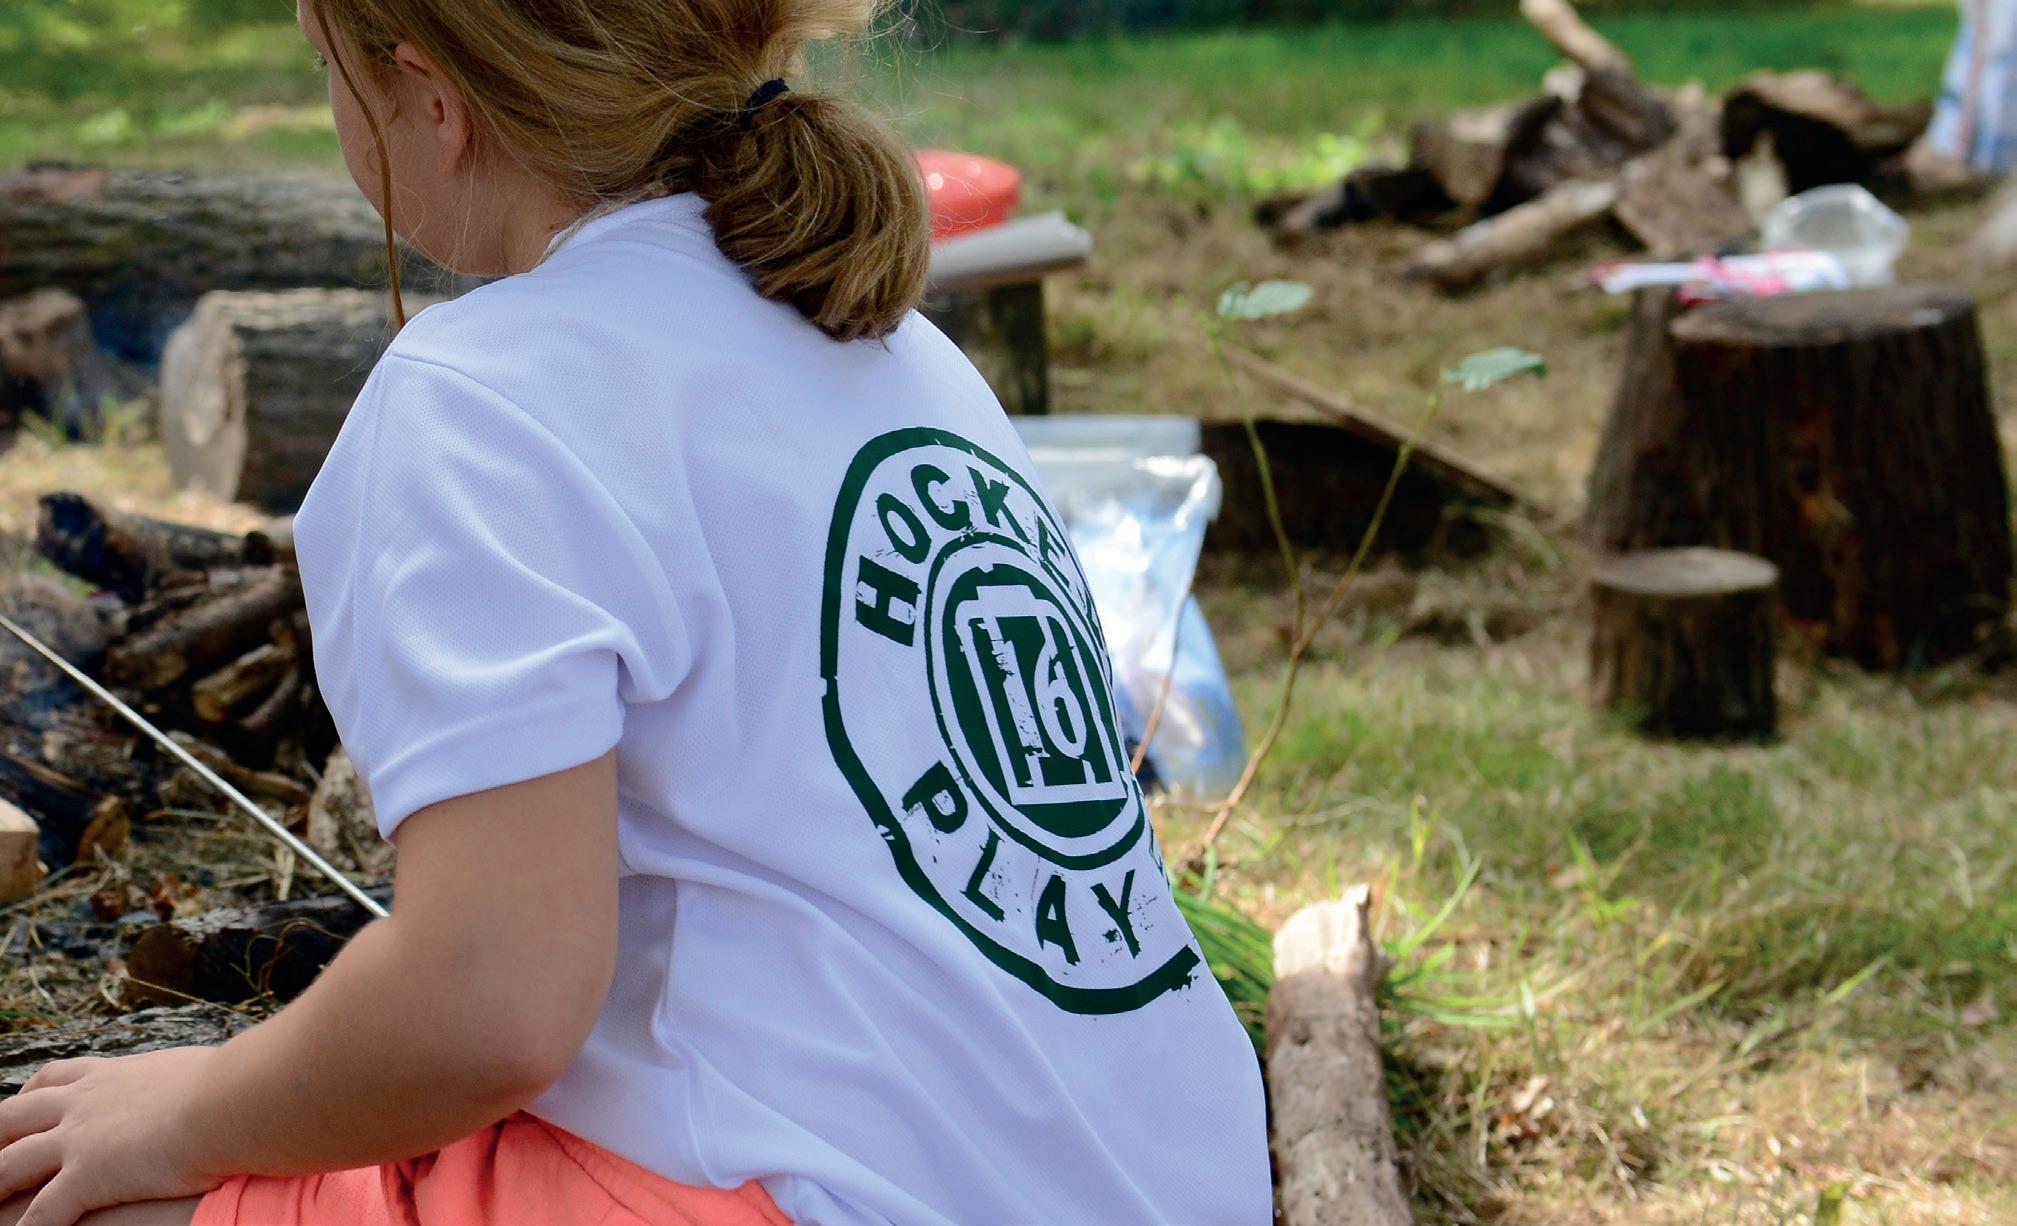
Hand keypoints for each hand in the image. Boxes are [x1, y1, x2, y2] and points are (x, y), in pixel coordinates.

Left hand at [0, 1047, 227, 1225]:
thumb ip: (184, 1080)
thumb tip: (211, 1080)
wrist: (230, 1100)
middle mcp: (85, 1103)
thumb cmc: (231, 1083)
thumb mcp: (196, 1070)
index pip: (56, 1077)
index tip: (23, 1102)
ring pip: (12, 1164)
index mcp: (111, 1075)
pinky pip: (44, 1213)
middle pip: (13, 1116)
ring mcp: (80, 1139)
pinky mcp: (89, 1176)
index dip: (31, 1094)